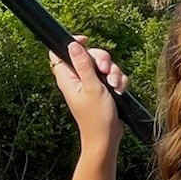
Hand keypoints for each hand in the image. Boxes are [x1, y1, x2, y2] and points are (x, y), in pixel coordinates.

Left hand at [49, 37, 126, 152]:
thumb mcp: (92, 87)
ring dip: (113, 72)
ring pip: (102, 65)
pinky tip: (119, 90)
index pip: (61, 52)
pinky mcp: (101, 89)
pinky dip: (117, 80)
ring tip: (114, 86)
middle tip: (105, 70)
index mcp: (68, 78)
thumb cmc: (96, 117)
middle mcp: (77, 79)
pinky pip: (110, 76)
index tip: (87, 41)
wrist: (107, 137)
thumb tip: (72, 45)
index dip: (72, 43)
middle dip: (102, 60)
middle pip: (88, 55)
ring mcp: (90, 84)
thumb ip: (83, 64)